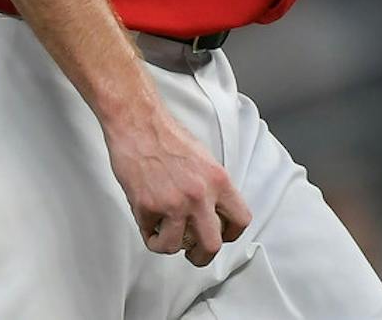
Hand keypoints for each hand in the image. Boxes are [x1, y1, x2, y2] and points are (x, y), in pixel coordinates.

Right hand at [104, 101, 251, 266]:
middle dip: (201, 255)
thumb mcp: (205, 160)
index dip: (230, 234)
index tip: (220, 236)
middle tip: (192, 252)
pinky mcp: (147, 208)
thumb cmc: (169, 138)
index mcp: (218, 180)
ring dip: (169, 243)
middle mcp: (199, 194)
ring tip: (165, 229)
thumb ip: (213, 188)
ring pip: (175, 247)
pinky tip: (150, 219)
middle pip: (211, 246)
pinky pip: (150, 237)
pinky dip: (149, 233)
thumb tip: (215, 213)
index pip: (240, 220)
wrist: (140, 126)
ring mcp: (172, 203)